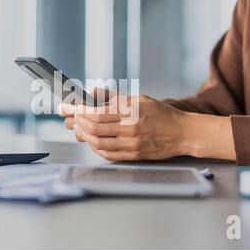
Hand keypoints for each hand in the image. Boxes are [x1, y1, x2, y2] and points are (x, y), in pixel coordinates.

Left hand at [59, 92, 235, 161]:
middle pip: (93, 129)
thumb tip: (92, 93)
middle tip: (70, 118)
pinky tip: (92, 141)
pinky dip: (95, 148)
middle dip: (77, 123)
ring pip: (98, 143)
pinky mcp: (133, 156)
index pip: (96, 113)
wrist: (182, 133)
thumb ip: (114, 97)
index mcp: (131, 112)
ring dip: (84, 136)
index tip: (67, 107)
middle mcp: (130, 129)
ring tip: (79, 129)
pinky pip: (107, 154)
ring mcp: (131, 145)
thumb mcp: (139, 99)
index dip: (78, 110)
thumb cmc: (161, 113)